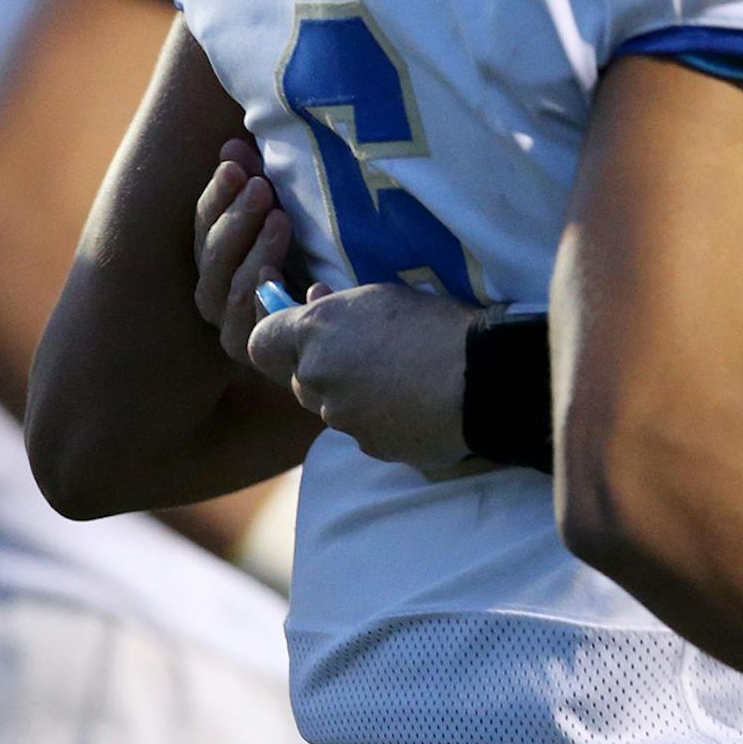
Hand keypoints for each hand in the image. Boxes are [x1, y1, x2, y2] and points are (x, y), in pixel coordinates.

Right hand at [193, 140, 293, 366]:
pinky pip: (257, 328)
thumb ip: (256, 184)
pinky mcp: (257, 354)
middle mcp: (215, 294)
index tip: (236, 163)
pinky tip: (289, 279)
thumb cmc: (313, 262)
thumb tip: (232, 145)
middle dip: (234, 218)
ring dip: (254, 252)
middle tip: (262, 186)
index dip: (217, 194)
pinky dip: (268, 303)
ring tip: (282, 219)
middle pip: (212, 255)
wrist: (343, 334)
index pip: (204, 223)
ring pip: (231, 290)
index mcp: (216, 258)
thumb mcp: (285, 218)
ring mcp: (232, 328)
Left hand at [248, 282, 472, 468]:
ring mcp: (341, 418)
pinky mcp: (369, 447)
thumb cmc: (436, 324)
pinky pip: (362, 431)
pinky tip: (413, 403)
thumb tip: (313, 299)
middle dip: (323, 368)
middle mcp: (317, 378)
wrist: (482, 379)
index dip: (278, 340)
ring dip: (353, 394)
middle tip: (366, 351)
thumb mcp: (384, 295)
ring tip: (400, 377)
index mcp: (316, 332)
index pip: (260, 343)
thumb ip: (337, 304)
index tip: (303, 334)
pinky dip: (379, 419)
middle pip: (299, 378)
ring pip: (332, 406)